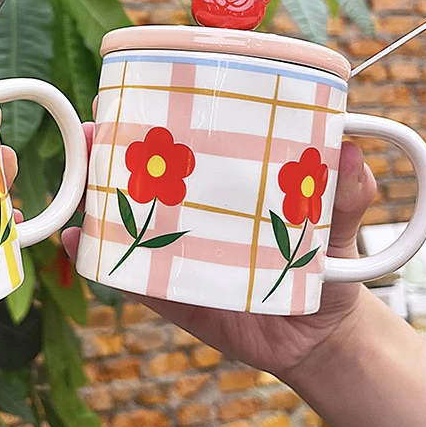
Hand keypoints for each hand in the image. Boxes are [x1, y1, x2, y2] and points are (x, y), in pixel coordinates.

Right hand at [62, 122, 376, 383]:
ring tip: (75, 177)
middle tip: (91, 131)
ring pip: (122, 216)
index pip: (185, 140)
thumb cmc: (329, 267)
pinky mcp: (168, 293)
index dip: (153, 113)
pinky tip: (76, 237)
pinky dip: (95, 255)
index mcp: (226, 183)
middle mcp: (193, 210)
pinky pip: (125, 274)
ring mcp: (175, 251)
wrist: (319, 337)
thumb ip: (350, 193)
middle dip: (107, 148)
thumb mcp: (343, 225)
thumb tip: (347, 151)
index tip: (128, 89)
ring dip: (91, 194)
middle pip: (140, 173)